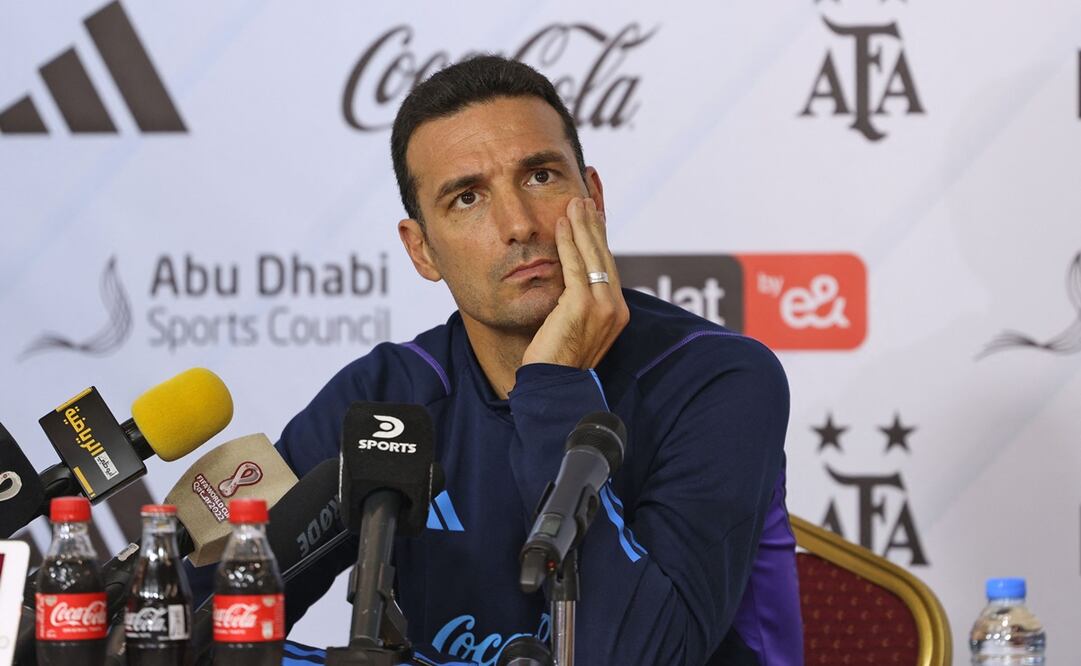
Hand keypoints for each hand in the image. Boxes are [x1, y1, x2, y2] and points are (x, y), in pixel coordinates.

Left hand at [522, 197, 629, 367]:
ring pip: (592, 256)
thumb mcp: (576, 328)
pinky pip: (575, 265)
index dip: (600, 239)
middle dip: (594, 224)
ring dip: (582, 225)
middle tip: (585, 200)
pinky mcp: (582, 305)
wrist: (554, 386)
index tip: (594, 216)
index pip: (608, 267)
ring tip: (574, 203)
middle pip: (604, 256)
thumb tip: (572, 284)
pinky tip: (560, 224)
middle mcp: (615, 308)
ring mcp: (602, 307)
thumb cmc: (558, 361)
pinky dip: (568, 241)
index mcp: (617, 313)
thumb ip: (579, 305)